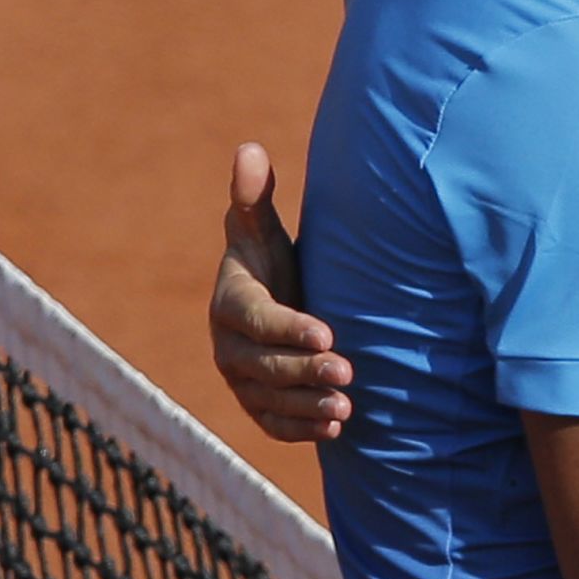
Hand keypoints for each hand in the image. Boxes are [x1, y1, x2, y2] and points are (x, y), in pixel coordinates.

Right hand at [213, 142, 352, 442]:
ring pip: (270, 400)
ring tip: (348, 408)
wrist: (277, 304)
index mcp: (230, 302)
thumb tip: (250, 149)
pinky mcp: (258, 406)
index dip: (288, 328)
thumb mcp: (265, 231)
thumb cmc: (273, 260)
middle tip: (349, 372)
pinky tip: (337, 429)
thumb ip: (255, 197)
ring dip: (308, 406)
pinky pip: (273, 424)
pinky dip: (302, 430)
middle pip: (264, 365)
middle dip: (305, 370)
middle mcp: (228, 346)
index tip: (328, 332)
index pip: (256, 320)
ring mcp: (241, 381)